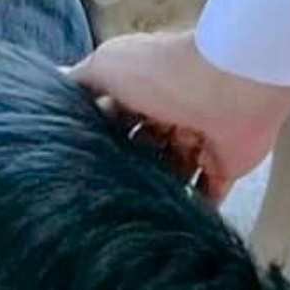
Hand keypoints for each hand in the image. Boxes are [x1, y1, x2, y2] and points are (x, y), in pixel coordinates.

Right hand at [67, 31, 289, 198]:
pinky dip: (192, 208)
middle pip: (144, 149)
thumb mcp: (108, 64)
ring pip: (172, 174)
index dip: (100, 136)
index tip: (79, 160)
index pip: (117, 118)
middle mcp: (172, 115)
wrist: (230, 85)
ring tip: (129, 212)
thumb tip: (58, 85)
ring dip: (154, 189)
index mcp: (145, 90)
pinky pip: (208, 194)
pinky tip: (166, 224)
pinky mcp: (225, 165)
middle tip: (102, 192)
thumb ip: (82, 80)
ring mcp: (200, 141)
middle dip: (126, 166)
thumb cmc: (164, 72)